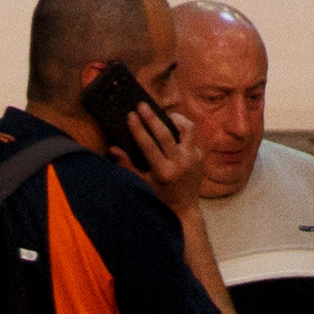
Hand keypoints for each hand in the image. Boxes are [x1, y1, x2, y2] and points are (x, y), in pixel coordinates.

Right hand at [122, 100, 209, 216]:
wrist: (185, 208)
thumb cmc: (160, 196)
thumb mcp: (142, 183)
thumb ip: (128, 165)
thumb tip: (113, 149)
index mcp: (164, 172)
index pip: (149, 145)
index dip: (138, 129)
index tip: (131, 115)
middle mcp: (181, 163)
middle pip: (166, 133)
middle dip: (152, 117)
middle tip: (142, 105)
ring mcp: (194, 159)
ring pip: (188, 128)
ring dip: (175, 118)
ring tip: (164, 115)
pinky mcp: (201, 155)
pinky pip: (191, 136)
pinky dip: (181, 130)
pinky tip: (172, 130)